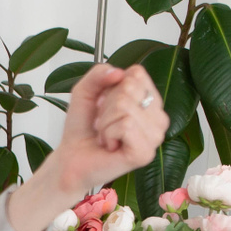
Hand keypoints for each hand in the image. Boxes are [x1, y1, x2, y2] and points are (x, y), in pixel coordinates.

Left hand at [48, 62, 171, 198]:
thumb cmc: (83, 128)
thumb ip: (99, 73)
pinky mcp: (145, 153)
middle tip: (104, 123)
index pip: (137, 73)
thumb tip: (119, 72)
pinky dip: (109, 133)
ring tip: (106, 135)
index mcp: (150, 101)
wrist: (71, 158)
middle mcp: (158, 118)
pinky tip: (110, 145)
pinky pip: (126, 125)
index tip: (105, 105)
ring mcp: (155, 136)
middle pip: (130, 88)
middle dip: (107, 106)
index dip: (112, 87)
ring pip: (126, 106)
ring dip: (106, 122)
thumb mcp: (86, 90)